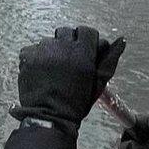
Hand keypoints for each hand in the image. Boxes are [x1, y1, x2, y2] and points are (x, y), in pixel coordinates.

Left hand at [10, 26, 126, 132]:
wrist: (50, 117)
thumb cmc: (77, 103)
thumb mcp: (98, 83)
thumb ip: (109, 60)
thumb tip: (121, 40)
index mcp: (82, 52)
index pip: (86, 31)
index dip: (86, 41)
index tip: (85, 53)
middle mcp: (62, 47)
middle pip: (66, 32)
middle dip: (69, 43)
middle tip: (68, 61)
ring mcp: (43, 51)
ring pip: (49, 40)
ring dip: (52, 50)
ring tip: (53, 68)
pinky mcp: (27, 57)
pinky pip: (32, 49)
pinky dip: (36, 57)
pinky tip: (40, 70)